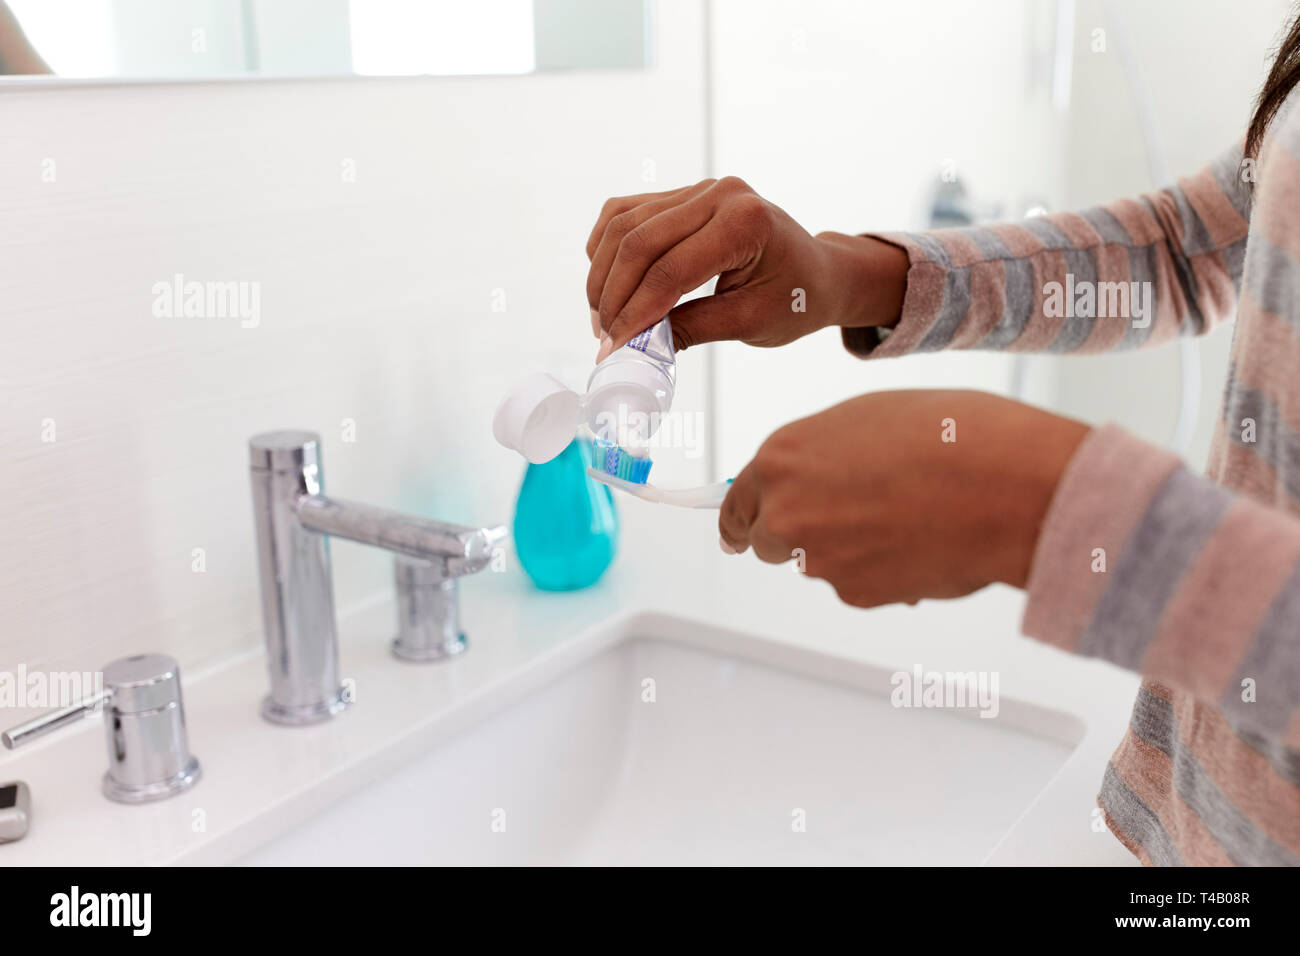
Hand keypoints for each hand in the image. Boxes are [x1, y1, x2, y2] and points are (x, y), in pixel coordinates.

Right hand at [585, 176, 907, 359]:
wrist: (818, 273)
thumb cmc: (796, 300)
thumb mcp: (749, 323)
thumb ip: (691, 329)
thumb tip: (634, 344)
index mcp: (745, 223)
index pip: (671, 270)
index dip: (635, 313)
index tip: (614, 348)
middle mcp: (719, 194)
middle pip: (639, 242)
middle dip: (613, 296)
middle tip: (604, 338)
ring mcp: (698, 189)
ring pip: (624, 225)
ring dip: (603, 274)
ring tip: (601, 318)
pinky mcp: (682, 195)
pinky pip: (627, 213)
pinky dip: (606, 246)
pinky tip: (604, 280)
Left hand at [718, 390, 1090, 606]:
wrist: (1006, 486)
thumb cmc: (950, 436)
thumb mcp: (866, 418)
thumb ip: (820, 453)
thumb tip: (808, 477)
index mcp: (781, 459)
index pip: (736, 504)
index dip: (744, 517)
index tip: (741, 531)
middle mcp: (787, 513)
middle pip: (768, 541)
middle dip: (796, 533)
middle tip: (847, 516)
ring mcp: (819, 560)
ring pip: (816, 563)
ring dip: (844, 549)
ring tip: (903, 516)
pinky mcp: (856, 594)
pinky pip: (857, 584)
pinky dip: (879, 570)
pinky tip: (920, 541)